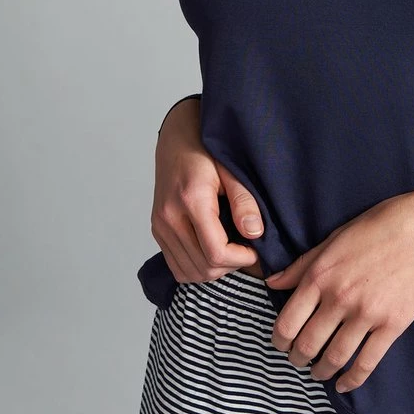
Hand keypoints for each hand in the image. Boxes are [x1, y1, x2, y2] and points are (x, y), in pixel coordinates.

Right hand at [151, 96, 264, 281]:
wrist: (176, 140)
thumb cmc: (206, 151)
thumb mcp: (232, 170)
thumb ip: (244, 201)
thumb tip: (254, 233)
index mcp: (190, 201)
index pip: (216, 252)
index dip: (241, 259)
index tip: (255, 249)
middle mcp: (169, 218)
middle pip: (204, 268)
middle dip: (231, 266)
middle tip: (246, 249)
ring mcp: (160, 227)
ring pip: (190, 273)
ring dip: (215, 270)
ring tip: (231, 251)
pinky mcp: (158, 232)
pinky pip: (178, 267)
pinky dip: (198, 268)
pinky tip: (212, 253)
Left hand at [265, 181, 413, 392]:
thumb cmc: (380, 225)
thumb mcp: (334, 239)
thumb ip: (302, 265)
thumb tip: (272, 282)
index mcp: (320, 276)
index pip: (287, 322)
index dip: (278, 340)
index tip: (280, 344)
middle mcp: (339, 298)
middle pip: (307, 344)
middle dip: (297, 358)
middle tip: (297, 360)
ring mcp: (367, 314)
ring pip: (335, 357)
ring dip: (321, 371)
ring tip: (318, 373)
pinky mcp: (394, 324)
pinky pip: (367, 362)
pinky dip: (352, 380)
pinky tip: (344, 385)